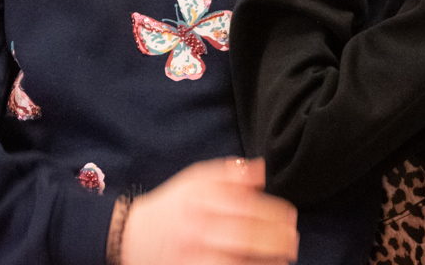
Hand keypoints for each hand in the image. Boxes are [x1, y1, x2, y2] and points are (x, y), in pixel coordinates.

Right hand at [120, 158, 297, 264]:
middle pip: (242, 232)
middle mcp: (196, 226)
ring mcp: (193, 252)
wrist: (132, 236)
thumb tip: (261, 168)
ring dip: (265, 259)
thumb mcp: (194, 181)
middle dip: (273, 237)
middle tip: (292, 238)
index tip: (290, 215)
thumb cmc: (171, 207)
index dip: (271, 211)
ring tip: (284, 257)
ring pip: (235, 258)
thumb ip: (228, 174)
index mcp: (199, 198)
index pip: (242, 204)